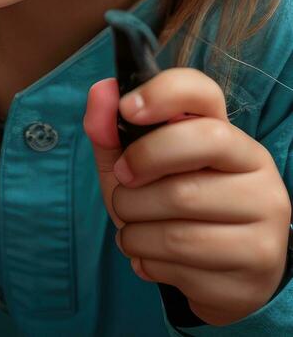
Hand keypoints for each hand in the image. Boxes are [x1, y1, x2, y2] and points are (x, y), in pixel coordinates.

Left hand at [84, 71, 290, 325]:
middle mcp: (257, 170)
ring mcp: (264, 216)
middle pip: (186, 151)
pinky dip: (146, 256)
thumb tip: (101, 91)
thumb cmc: (172, 212)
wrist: (220, 274)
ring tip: (134, 228)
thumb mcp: (136, 170)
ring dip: (133, 224)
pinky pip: (180, 255)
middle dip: (135, 170)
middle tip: (123, 183)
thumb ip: (112, 133)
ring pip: (179, 207)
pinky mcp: (257, 258)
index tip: (126, 109)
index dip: (162, 93)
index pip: (204, 94)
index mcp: (229, 136)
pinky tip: (153, 256)